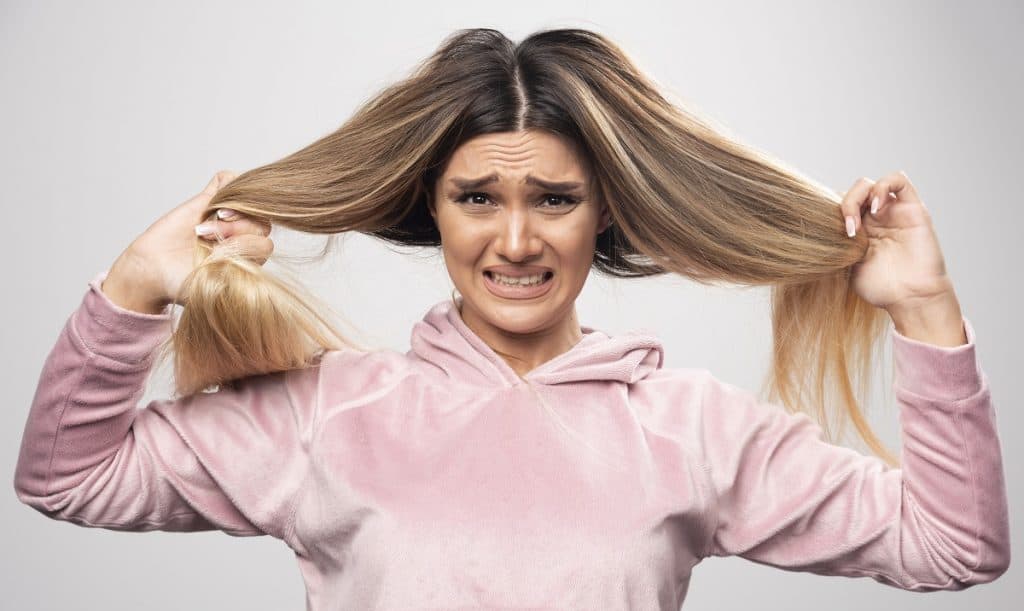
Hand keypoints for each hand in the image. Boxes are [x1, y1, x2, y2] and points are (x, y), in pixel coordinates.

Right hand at [105, 171, 273, 310]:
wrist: (154, 270)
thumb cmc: (185, 282)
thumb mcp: (219, 283)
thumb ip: (243, 266)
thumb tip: (265, 244)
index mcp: (248, 258)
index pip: (264, 244)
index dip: (245, 246)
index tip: (220, 253)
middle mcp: (242, 236)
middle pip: (260, 222)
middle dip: (235, 230)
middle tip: (207, 237)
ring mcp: (226, 216)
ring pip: (248, 201)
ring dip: (229, 211)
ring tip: (205, 226)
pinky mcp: (209, 199)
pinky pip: (228, 179)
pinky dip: (226, 186)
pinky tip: (211, 205)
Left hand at [839, 171, 954, 312]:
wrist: (911, 298)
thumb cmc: (882, 288)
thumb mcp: (847, 266)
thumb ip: (836, 245)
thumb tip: (815, 230)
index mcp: (860, 230)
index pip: (840, 206)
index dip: (831, 213)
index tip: (830, 236)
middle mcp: (876, 219)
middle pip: (852, 194)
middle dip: (843, 207)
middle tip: (846, 231)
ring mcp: (893, 212)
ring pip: (871, 184)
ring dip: (858, 197)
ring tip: (857, 222)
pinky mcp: (913, 208)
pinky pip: (898, 180)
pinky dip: (882, 187)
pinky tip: (875, 207)